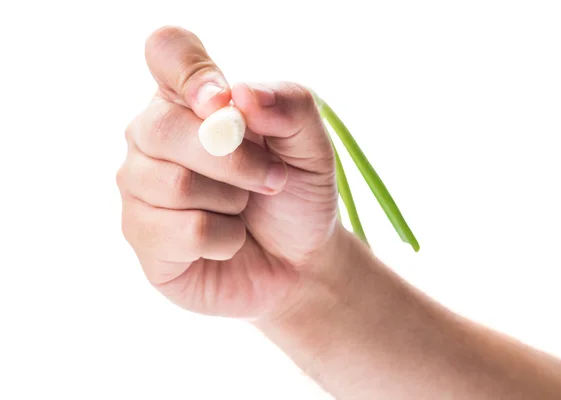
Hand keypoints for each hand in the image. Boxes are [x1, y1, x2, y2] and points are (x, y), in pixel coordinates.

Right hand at [117, 26, 340, 318]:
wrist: (298, 262)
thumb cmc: (296, 195)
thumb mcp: (311, 146)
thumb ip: (289, 106)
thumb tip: (241, 94)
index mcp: (190, 99)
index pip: (166, 51)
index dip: (190, 72)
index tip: (224, 103)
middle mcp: (152, 136)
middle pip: (163, 127)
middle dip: (234, 161)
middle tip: (271, 179)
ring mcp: (140, 187)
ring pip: (173, 184)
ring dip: (232, 202)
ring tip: (243, 209)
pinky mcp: (142, 236)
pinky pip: (181, 232)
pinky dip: (225, 240)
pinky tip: (227, 240)